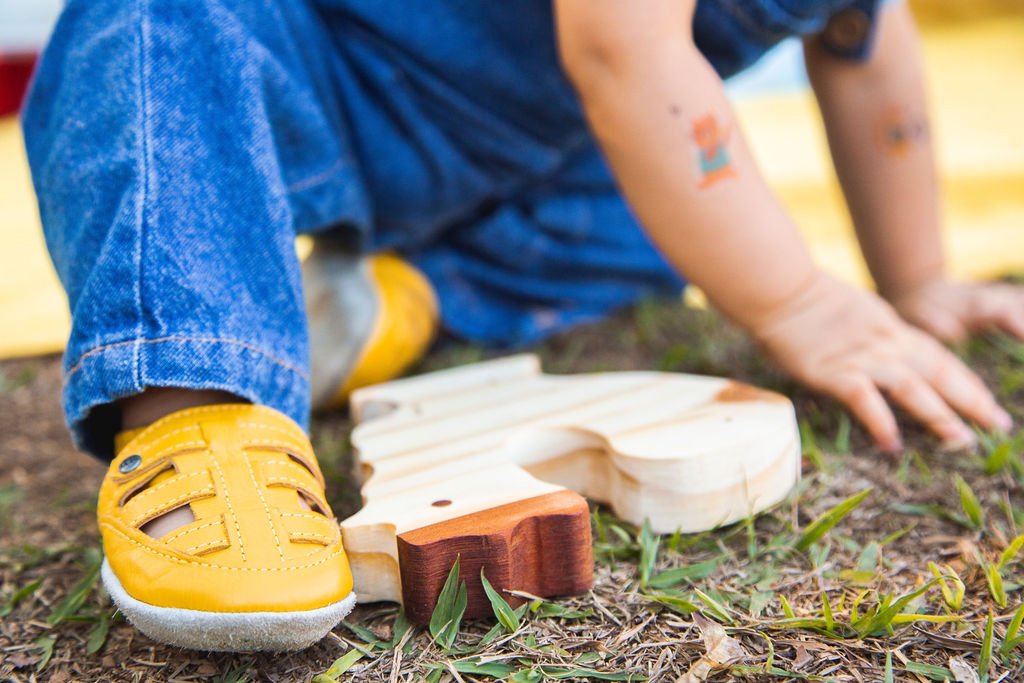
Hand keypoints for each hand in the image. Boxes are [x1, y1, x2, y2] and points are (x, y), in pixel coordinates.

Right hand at [751, 272, 1012, 450]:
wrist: (779, 287)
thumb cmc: (802, 300)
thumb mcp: (850, 314)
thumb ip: (868, 336)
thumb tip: (880, 359)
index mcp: (889, 328)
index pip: (939, 358)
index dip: (967, 382)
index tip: (989, 406)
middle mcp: (883, 342)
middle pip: (937, 371)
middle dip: (971, 399)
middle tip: (999, 426)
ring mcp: (859, 357)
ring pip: (910, 386)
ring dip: (937, 413)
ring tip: (960, 440)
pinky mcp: (832, 370)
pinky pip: (863, 398)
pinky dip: (880, 420)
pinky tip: (892, 444)